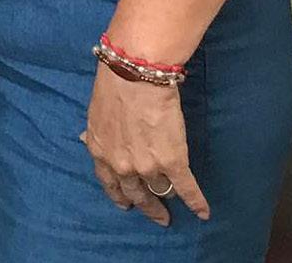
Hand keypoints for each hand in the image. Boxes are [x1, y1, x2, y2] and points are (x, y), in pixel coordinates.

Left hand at [81, 63, 210, 226]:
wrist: (135, 76)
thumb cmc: (113, 87)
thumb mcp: (95, 115)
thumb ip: (96, 134)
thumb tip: (88, 141)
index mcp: (99, 152)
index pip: (109, 182)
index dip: (119, 195)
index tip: (126, 205)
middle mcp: (121, 165)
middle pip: (136, 193)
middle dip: (147, 207)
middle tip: (158, 216)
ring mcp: (146, 166)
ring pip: (160, 189)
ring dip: (169, 196)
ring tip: (178, 204)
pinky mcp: (172, 162)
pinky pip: (186, 189)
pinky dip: (197, 203)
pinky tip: (203, 212)